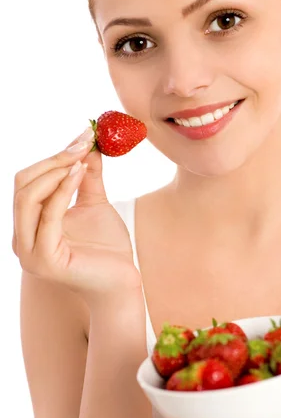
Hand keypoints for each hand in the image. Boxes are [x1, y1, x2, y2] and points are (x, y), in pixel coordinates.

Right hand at [13, 127, 141, 303]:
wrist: (122, 281)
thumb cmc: (107, 247)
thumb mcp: (94, 203)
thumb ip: (87, 177)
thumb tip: (89, 145)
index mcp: (28, 225)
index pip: (27, 181)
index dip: (53, 156)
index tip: (83, 136)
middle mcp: (22, 238)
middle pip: (23, 185)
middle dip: (53, 160)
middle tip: (83, 143)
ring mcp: (29, 251)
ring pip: (28, 198)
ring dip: (56, 171)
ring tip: (83, 156)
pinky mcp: (44, 260)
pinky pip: (48, 216)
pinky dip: (62, 190)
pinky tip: (81, 172)